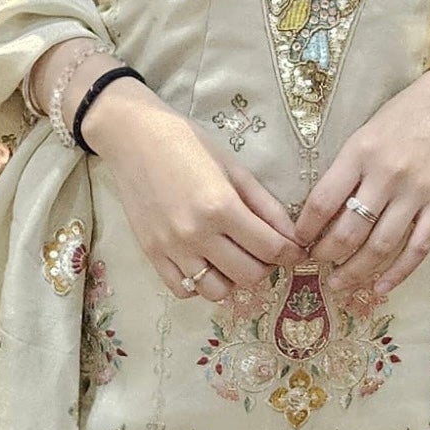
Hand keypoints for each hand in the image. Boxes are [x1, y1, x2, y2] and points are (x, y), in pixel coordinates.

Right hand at [83, 79, 302, 299]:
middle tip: (264, 250)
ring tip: (233, 258)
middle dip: (266, 265)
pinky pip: (184, 290)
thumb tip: (292, 236)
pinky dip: (201, 285)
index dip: (291, 253)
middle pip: (248, 275)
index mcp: (221, 206)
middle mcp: (196, 233)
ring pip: (217, 291)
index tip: (296, 250)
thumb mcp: (234, 168)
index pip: (270, 248)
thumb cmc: (187, 144)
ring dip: (233, 279)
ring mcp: (172, 248)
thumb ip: (265, 206)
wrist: (133, 137)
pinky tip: (206, 263)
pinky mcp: (152, 254)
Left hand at [293, 73, 429, 297]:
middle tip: (316, 264)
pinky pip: (417, 248)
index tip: (297, 241)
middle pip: (348, 231)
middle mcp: (387, 175)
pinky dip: (397, 273)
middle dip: (325, 255)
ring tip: (338, 284)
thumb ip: (346, 169)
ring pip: (380, 246)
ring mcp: (417, 193)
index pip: (322, 202)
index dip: (305, 229)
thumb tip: (323, 212)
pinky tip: (380, 288)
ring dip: (355, 271)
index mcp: (360, 153)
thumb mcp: (365, 132)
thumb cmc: (405, 114)